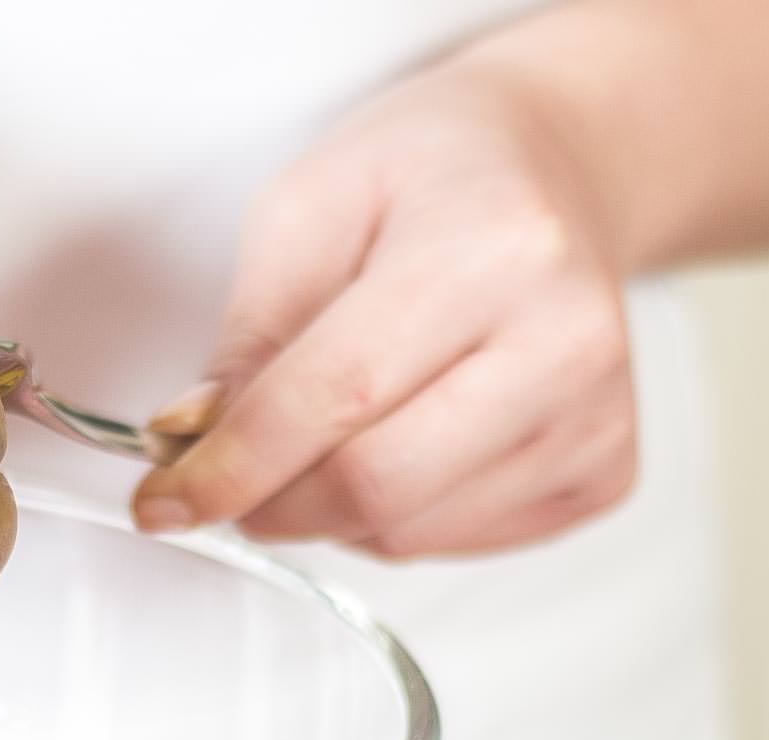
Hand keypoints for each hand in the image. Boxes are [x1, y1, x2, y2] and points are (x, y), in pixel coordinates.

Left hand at [133, 63, 636, 558]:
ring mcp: (597, 416)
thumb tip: (193, 445)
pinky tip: (398, 439)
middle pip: (375, 487)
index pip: (332, 399)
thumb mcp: (308, 206)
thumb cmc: (430, 174)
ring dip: (328, 512)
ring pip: (407, 533)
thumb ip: (249, 333)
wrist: (558, 166)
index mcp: (492, 249)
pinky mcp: (605, 473)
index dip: (230, 468)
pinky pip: (454, 544)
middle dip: (269, 505)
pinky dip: (393, 518)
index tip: (163, 503)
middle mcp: (567, 338)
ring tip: (327, 430)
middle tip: (224, 482)